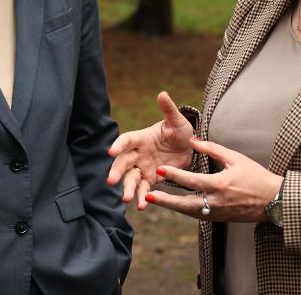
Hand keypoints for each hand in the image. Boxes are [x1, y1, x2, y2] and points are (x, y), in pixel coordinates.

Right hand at [107, 91, 194, 209]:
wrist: (190, 148)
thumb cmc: (181, 131)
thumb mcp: (177, 121)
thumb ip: (168, 109)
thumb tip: (162, 93)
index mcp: (142, 137)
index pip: (127, 140)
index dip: (118, 145)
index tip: (110, 152)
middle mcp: (139, 153)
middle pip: (124, 162)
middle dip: (117, 171)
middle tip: (111, 180)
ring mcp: (143, 167)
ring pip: (131, 178)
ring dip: (127, 188)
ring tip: (126, 198)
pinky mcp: (151, 179)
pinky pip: (144, 189)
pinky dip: (141, 197)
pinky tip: (141, 206)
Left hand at [143, 138, 282, 222]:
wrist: (274, 200)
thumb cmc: (256, 176)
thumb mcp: (236, 158)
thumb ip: (213, 149)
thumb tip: (193, 140)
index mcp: (221, 185)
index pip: (192, 181)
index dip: (174, 175)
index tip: (159, 170)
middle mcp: (217, 202)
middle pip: (185, 204)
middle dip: (165, 200)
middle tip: (148, 195)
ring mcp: (217, 213)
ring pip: (188, 212)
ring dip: (171, 206)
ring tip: (153, 199)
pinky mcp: (219, 219)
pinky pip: (197, 214)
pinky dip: (183, 209)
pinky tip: (173, 203)